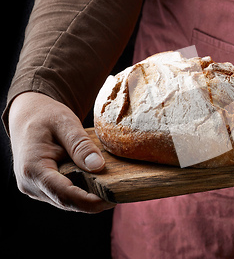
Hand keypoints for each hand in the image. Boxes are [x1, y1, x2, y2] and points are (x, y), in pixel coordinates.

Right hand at [9, 92, 114, 212]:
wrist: (28, 115)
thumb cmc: (45, 116)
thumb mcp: (66, 124)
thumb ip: (81, 145)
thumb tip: (98, 167)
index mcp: (33, 170)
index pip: (65, 195)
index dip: (91, 202)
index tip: (114, 198)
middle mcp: (30, 185)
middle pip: (68, 202)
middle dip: (95, 202)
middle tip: (121, 193)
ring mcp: (35, 189)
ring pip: (67, 202)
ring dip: (89, 198)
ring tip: (113, 188)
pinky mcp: (42, 188)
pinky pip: (65, 196)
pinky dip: (82, 192)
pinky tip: (99, 182)